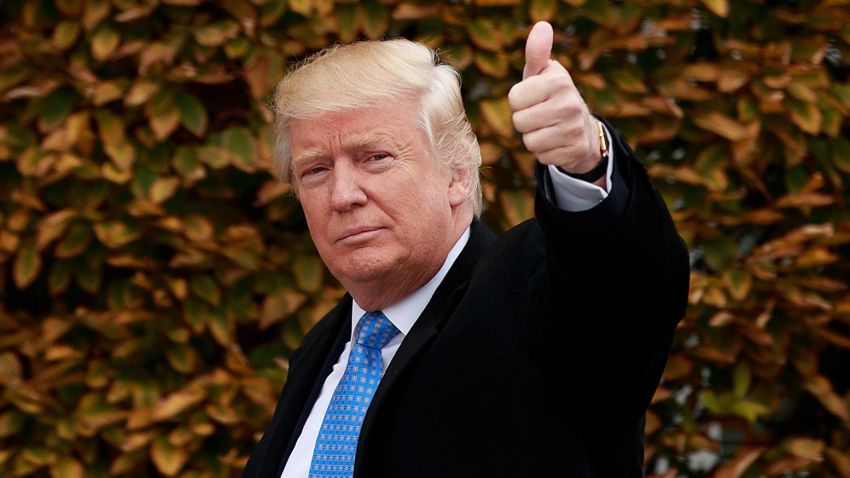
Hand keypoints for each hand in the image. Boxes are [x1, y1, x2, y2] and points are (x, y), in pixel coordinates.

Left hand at [508, 22, 600, 174]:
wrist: (582, 128)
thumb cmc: (552, 96)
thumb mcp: (543, 74)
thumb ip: (536, 53)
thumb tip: (542, 25)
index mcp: (558, 81)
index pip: (514, 99)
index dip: (519, 101)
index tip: (533, 98)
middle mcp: (569, 103)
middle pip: (520, 122)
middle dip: (524, 121)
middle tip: (540, 115)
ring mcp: (574, 128)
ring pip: (529, 141)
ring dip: (533, 138)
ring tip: (547, 128)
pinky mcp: (574, 150)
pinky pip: (542, 156)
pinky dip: (545, 152)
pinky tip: (556, 142)